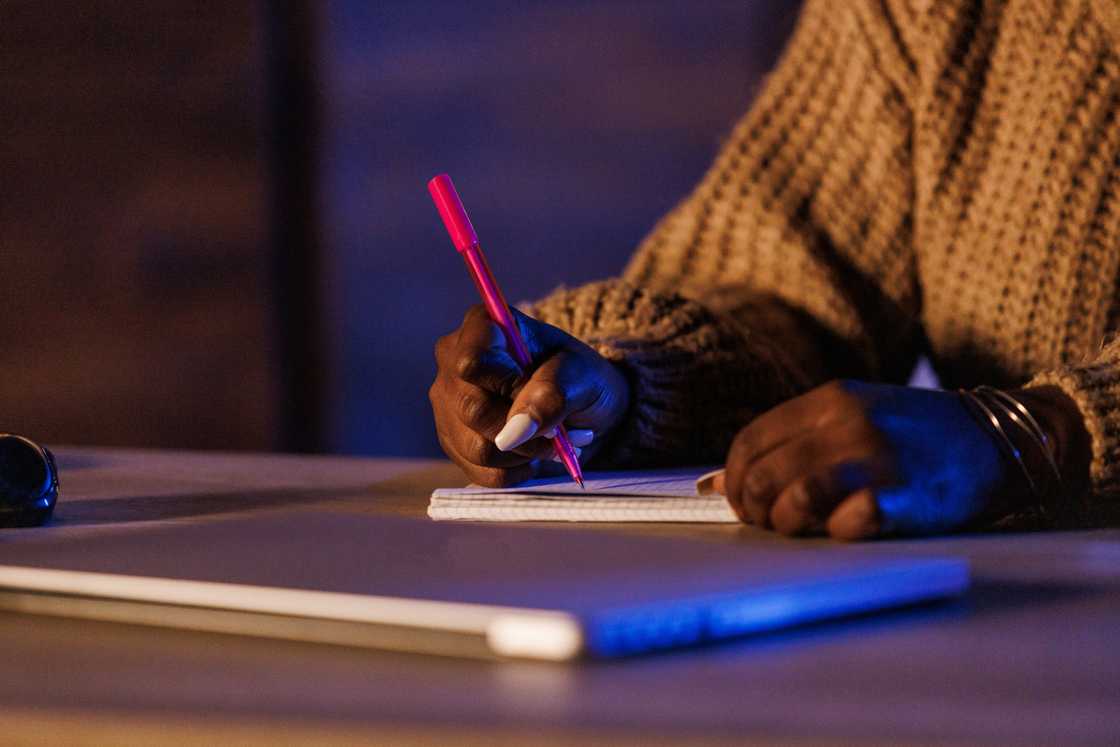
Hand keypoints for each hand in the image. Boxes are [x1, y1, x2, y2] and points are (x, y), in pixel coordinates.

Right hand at [430, 305, 629, 486]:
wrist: (582, 407)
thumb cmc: (580, 378)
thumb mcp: (581, 375)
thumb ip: (551, 395)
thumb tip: (512, 433)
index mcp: (480, 327)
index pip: (471, 362)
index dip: (509, 385)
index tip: (539, 387)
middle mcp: (452, 363)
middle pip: (472, 410)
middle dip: (523, 429)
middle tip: (558, 429)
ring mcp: (447, 405)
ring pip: (475, 447)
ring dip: (524, 453)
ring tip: (549, 440)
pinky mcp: (453, 442)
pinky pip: (479, 471)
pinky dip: (515, 470)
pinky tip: (532, 454)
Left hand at [717, 380, 1020, 538]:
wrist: (996, 441)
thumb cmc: (912, 436)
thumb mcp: (849, 417)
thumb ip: (788, 443)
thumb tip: (718, 482)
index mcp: (829, 399)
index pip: (751, 441)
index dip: (735, 479)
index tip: (743, 499)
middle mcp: (848, 424)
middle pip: (765, 473)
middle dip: (754, 507)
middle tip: (769, 520)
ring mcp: (877, 459)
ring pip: (795, 498)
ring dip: (786, 523)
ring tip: (801, 527)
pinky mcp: (905, 498)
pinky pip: (847, 523)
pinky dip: (837, 533)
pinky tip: (847, 528)